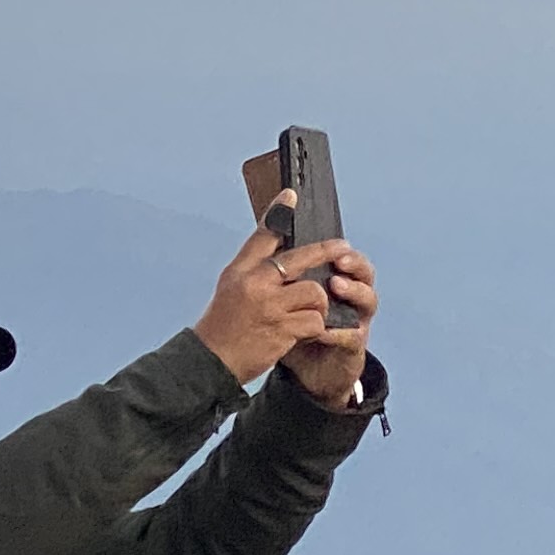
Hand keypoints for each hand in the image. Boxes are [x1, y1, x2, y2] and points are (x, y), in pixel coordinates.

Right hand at [195, 220, 344, 383]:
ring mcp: (269, 307)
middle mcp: (254, 284)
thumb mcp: (231, 287)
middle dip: (327, 252)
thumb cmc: (224, 324)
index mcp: (240, 271)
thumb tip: (285, 253)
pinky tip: (308, 331)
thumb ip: (255, 270)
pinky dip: (317, 326)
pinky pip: (315, 320)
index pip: (262, 235)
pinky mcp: (283, 329)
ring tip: (313, 311)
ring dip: (320, 303)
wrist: (211, 360)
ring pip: (315, 291)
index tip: (291, 194)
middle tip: (343, 248)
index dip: (279, 212)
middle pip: (300, 258)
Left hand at [276, 244, 378, 406]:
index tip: (321, 239)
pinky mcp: (353, 347)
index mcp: (332, 280)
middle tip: (340, 257)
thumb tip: (260, 236)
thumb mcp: (279, 299)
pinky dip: (338, 331)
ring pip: (367, 299)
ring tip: (335, 285)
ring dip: (353, 290)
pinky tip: (323, 329)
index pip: (342, 255)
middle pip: (363, 271)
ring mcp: (356, 321)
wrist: (304, 372)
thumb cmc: (292, 330)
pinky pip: (352, 335)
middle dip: (354, 262)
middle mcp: (349, 297)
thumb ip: (276, 272)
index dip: (335, 245)